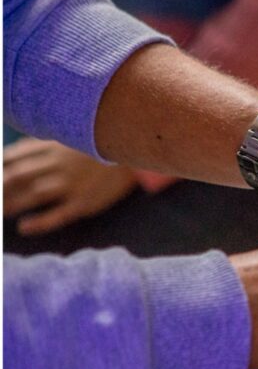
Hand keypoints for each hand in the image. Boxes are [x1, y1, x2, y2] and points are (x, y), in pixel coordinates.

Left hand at [3, 138, 138, 234]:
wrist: (133, 154)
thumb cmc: (94, 149)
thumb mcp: (65, 140)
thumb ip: (36, 147)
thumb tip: (4, 159)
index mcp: (51, 147)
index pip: (11, 158)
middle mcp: (59, 164)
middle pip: (17, 176)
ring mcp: (72, 184)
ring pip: (33, 194)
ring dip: (10, 204)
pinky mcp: (85, 202)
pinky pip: (59, 214)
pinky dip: (40, 222)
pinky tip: (24, 227)